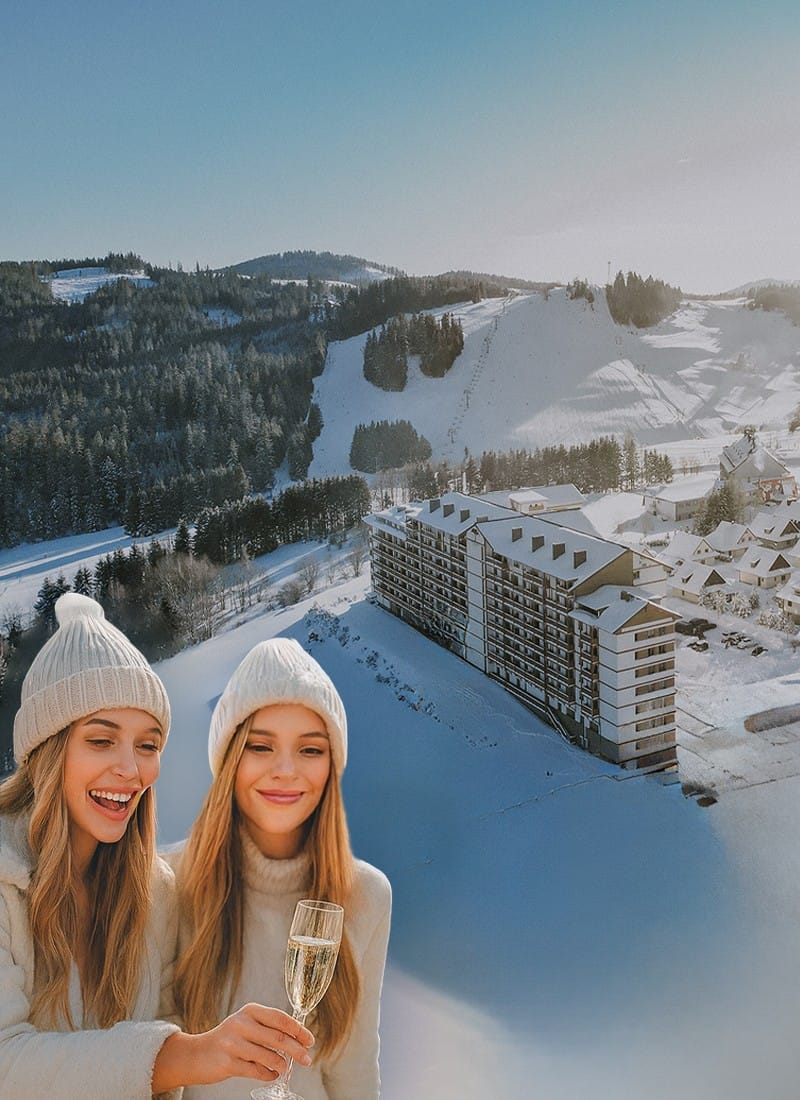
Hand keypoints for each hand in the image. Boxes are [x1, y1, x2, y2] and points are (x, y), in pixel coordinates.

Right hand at [153, 1004, 313, 1090]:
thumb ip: (267, 1028)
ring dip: (282, 1065)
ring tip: (285, 1068)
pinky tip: (272, 1075)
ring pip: (269, 1056)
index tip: (309, 1040)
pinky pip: (256, 1071)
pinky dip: (268, 1075)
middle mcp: (242, 1023)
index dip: (298, 1030)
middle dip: (297, 1050)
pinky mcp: (228, 1063)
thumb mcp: (246, 1025)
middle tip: (307, 1059)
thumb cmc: (228, 1040)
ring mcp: (233, 1043)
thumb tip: (297, 1039)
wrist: (196, 1055)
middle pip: (278, 1037)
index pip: (280, 1018)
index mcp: (250, 1011)